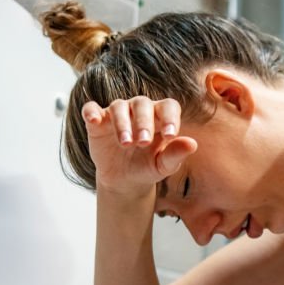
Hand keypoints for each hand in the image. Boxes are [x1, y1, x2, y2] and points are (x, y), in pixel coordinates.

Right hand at [80, 96, 196, 194]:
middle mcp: (139, 110)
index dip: (170, 117)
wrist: (124, 180)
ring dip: (122, 123)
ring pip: (119, 107)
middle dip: (143, 122)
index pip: (168, 106)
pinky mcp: (97, 122)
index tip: (170, 135)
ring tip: (126, 143)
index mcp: (160, 116)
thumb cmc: (148, 167)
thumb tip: (192, 144)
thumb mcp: (164, 165)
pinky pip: (91, 109)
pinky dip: (91, 111)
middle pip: (142, 104)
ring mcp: (117, 114)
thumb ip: (176, 154)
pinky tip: (94, 119)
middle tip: (143, 142)